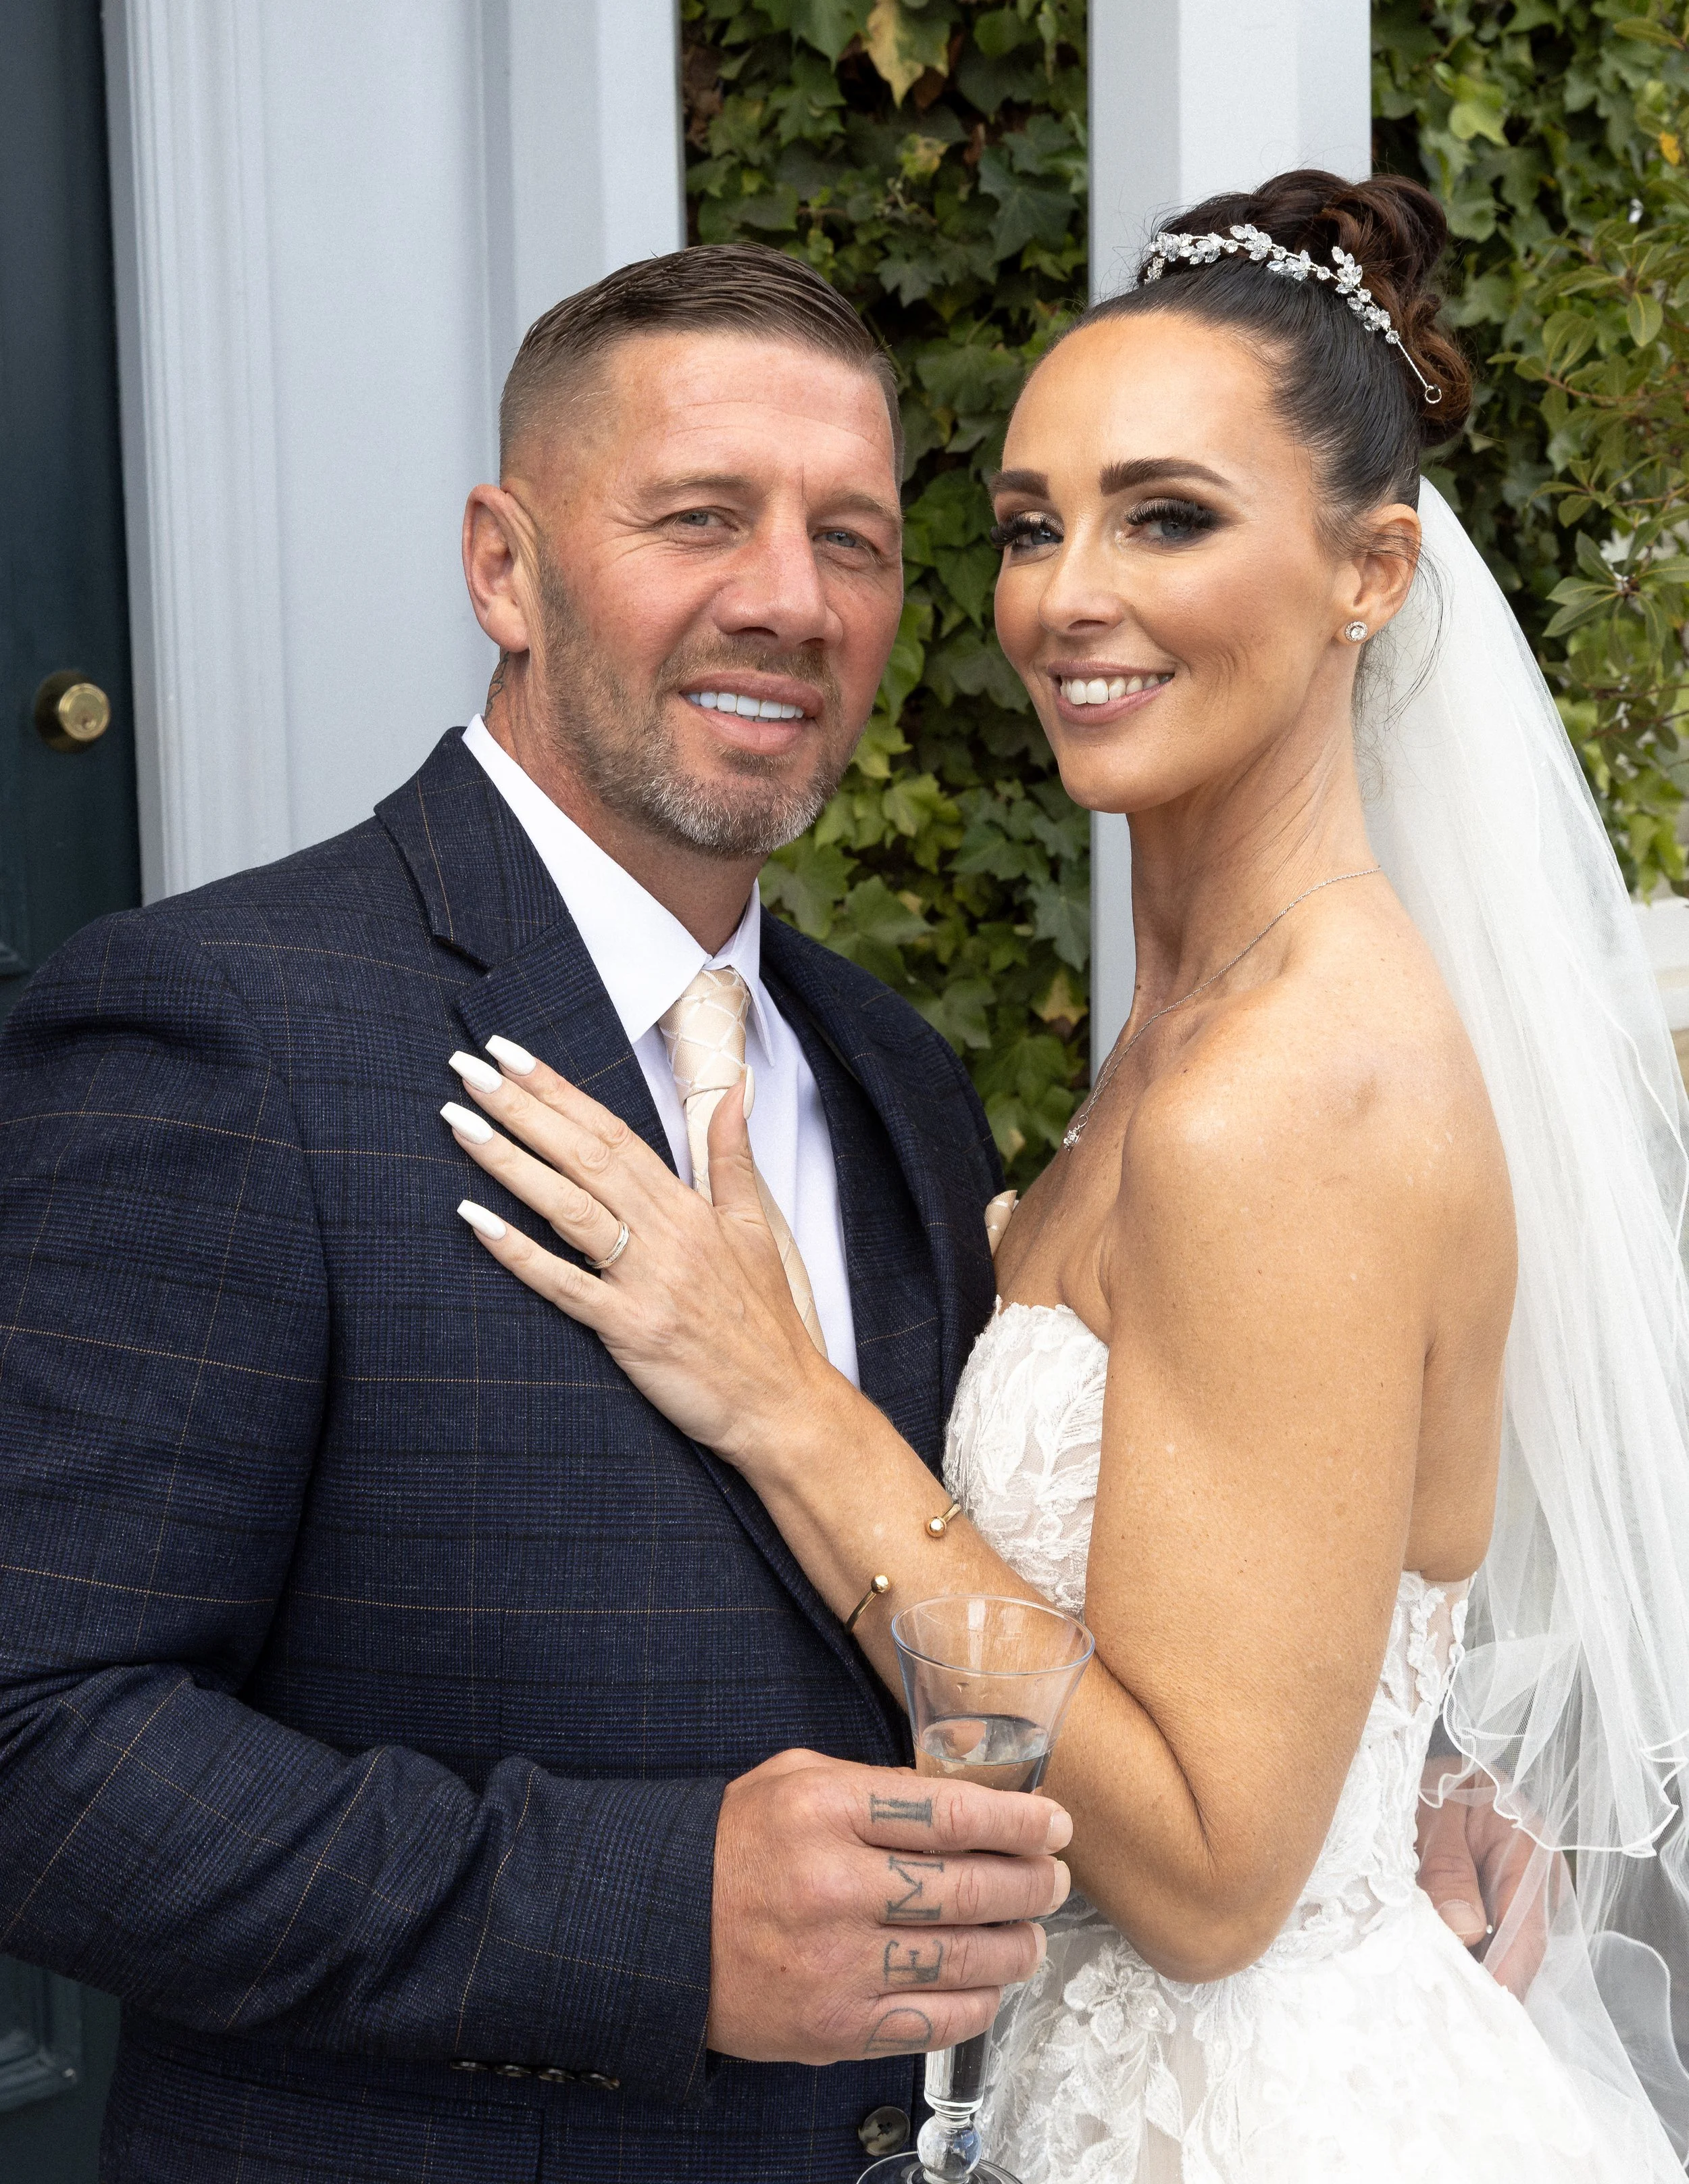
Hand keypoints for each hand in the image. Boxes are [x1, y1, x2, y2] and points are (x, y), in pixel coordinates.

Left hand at [442, 1046, 830, 1465]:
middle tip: (467, 1069)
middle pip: (583, 1156)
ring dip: (510, 1163)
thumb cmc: (763, 1320)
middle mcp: (665, 1234)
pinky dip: (520, 1253)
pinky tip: (475, 1220)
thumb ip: (733, 1155)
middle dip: (522, 1109)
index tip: (509, 1054)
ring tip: (461, 1124)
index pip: (613, 1131)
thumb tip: (737, 1087)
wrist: (782, 1402)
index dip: (558, 1089)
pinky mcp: (631, 1331)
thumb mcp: (754, 1227)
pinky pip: (566, 1286)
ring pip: (569, 1208)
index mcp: (687, 1206)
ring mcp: (647, 1282)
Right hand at [706, 1748, 1070, 2064]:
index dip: (1019, 1819)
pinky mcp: (835, 2027)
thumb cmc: (735, 1846)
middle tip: (1054, 1879)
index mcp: (826, 1810)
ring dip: (1017, 1945)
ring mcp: (837, 1964)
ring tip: (1032, 1932)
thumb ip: (877, 1785)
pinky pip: (934, 2020)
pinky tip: (991, 1983)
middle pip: (969, 1886)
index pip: (952, 1813)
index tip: (1054, 1823)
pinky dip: (978, 2003)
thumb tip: (961, 1801)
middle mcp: (834, 1886)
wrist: (660, 1929)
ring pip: (963, 1958)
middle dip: (1031, 1883)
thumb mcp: (796, 1779)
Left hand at [1415, 1755, 1563, 1997]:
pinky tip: (1434, 1984)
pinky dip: (1462, 1965)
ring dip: (1472, 1979)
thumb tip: (1463, 1931)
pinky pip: (1486, 1947)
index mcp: (1530, 1849)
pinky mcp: (1497, 1911)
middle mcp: (1535, 1883)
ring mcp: (1518, 1900)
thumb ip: (1446, 1865)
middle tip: (1450, 2022)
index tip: (1479, 2006)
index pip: (1527, 1927)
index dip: (1504, 1973)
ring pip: (1502, 1954)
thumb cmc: (1432, 1783)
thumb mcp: (1432, 1810)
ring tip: (1437, 2012)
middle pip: (1519, 1951)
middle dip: (1487, 1987)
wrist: (1430, 1770)